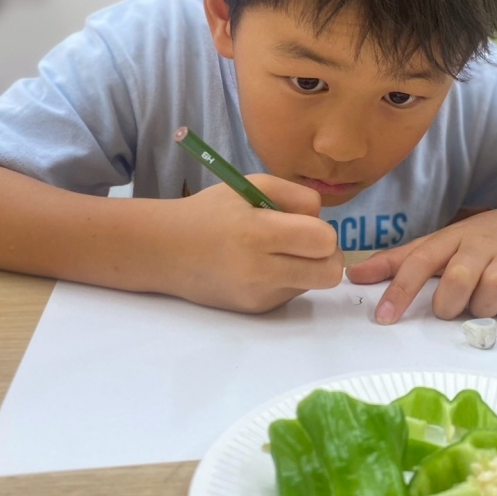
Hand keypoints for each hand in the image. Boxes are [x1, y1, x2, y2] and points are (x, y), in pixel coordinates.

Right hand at [155, 175, 343, 311]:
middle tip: (309, 243)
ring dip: (307, 267)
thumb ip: (296, 197)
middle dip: (329, 256)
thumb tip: (323, 223)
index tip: (306, 225)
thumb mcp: (252, 185)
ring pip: (313, 283)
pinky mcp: (257, 310)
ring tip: (275, 252)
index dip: (323, 231)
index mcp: (259, 233)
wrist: (166, 251)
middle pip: (330, 274)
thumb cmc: (211, 211)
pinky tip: (261, 266)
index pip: (323, 242)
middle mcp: (261, 271)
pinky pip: (293, 293)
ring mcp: (260, 295)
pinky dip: (287, 278)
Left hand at [346, 208, 496, 323]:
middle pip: (459, 279)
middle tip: (448, 308)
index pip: (419, 261)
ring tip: (479, 305)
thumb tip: (353, 276)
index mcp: (450, 238)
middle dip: (448, 303)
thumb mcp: (436, 245)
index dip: (399, 290)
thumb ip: (396, 263)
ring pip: (493, 291)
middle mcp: (480, 246)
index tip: (383, 317)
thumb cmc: (474, 243)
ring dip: (481, 308)